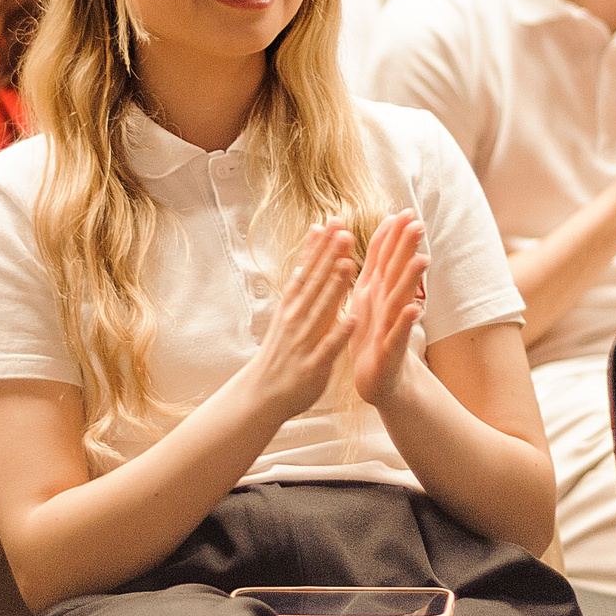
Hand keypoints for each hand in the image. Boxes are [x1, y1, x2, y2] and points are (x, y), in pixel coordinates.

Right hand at [242, 221, 357, 421]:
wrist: (263, 394)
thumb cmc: (282, 351)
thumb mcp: (288, 314)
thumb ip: (305, 285)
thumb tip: (313, 252)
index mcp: (291, 306)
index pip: (305, 270)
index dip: (318, 246)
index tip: (331, 222)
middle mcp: (295, 319)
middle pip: (314, 284)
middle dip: (329, 258)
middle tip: (344, 231)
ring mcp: (303, 341)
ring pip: (321, 311)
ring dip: (334, 288)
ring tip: (348, 264)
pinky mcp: (313, 365)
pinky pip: (328, 347)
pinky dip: (338, 333)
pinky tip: (352, 319)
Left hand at [348, 211, 428, 406]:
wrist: (377, 378)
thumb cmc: (372, 331)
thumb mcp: (368, 293)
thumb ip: (376, 261)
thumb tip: (384, 229)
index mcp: (377, 289)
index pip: (385, 257)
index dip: (393, 235)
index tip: (404, 211)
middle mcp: (388, 304)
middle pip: (397, 272)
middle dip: (406, 248)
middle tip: (418, 223)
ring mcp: (392, 326)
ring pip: (401, 299)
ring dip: (411, 280)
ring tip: (422, 259)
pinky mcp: (391, 351)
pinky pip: (398, 335)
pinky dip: (405, 323)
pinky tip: (415, 310)